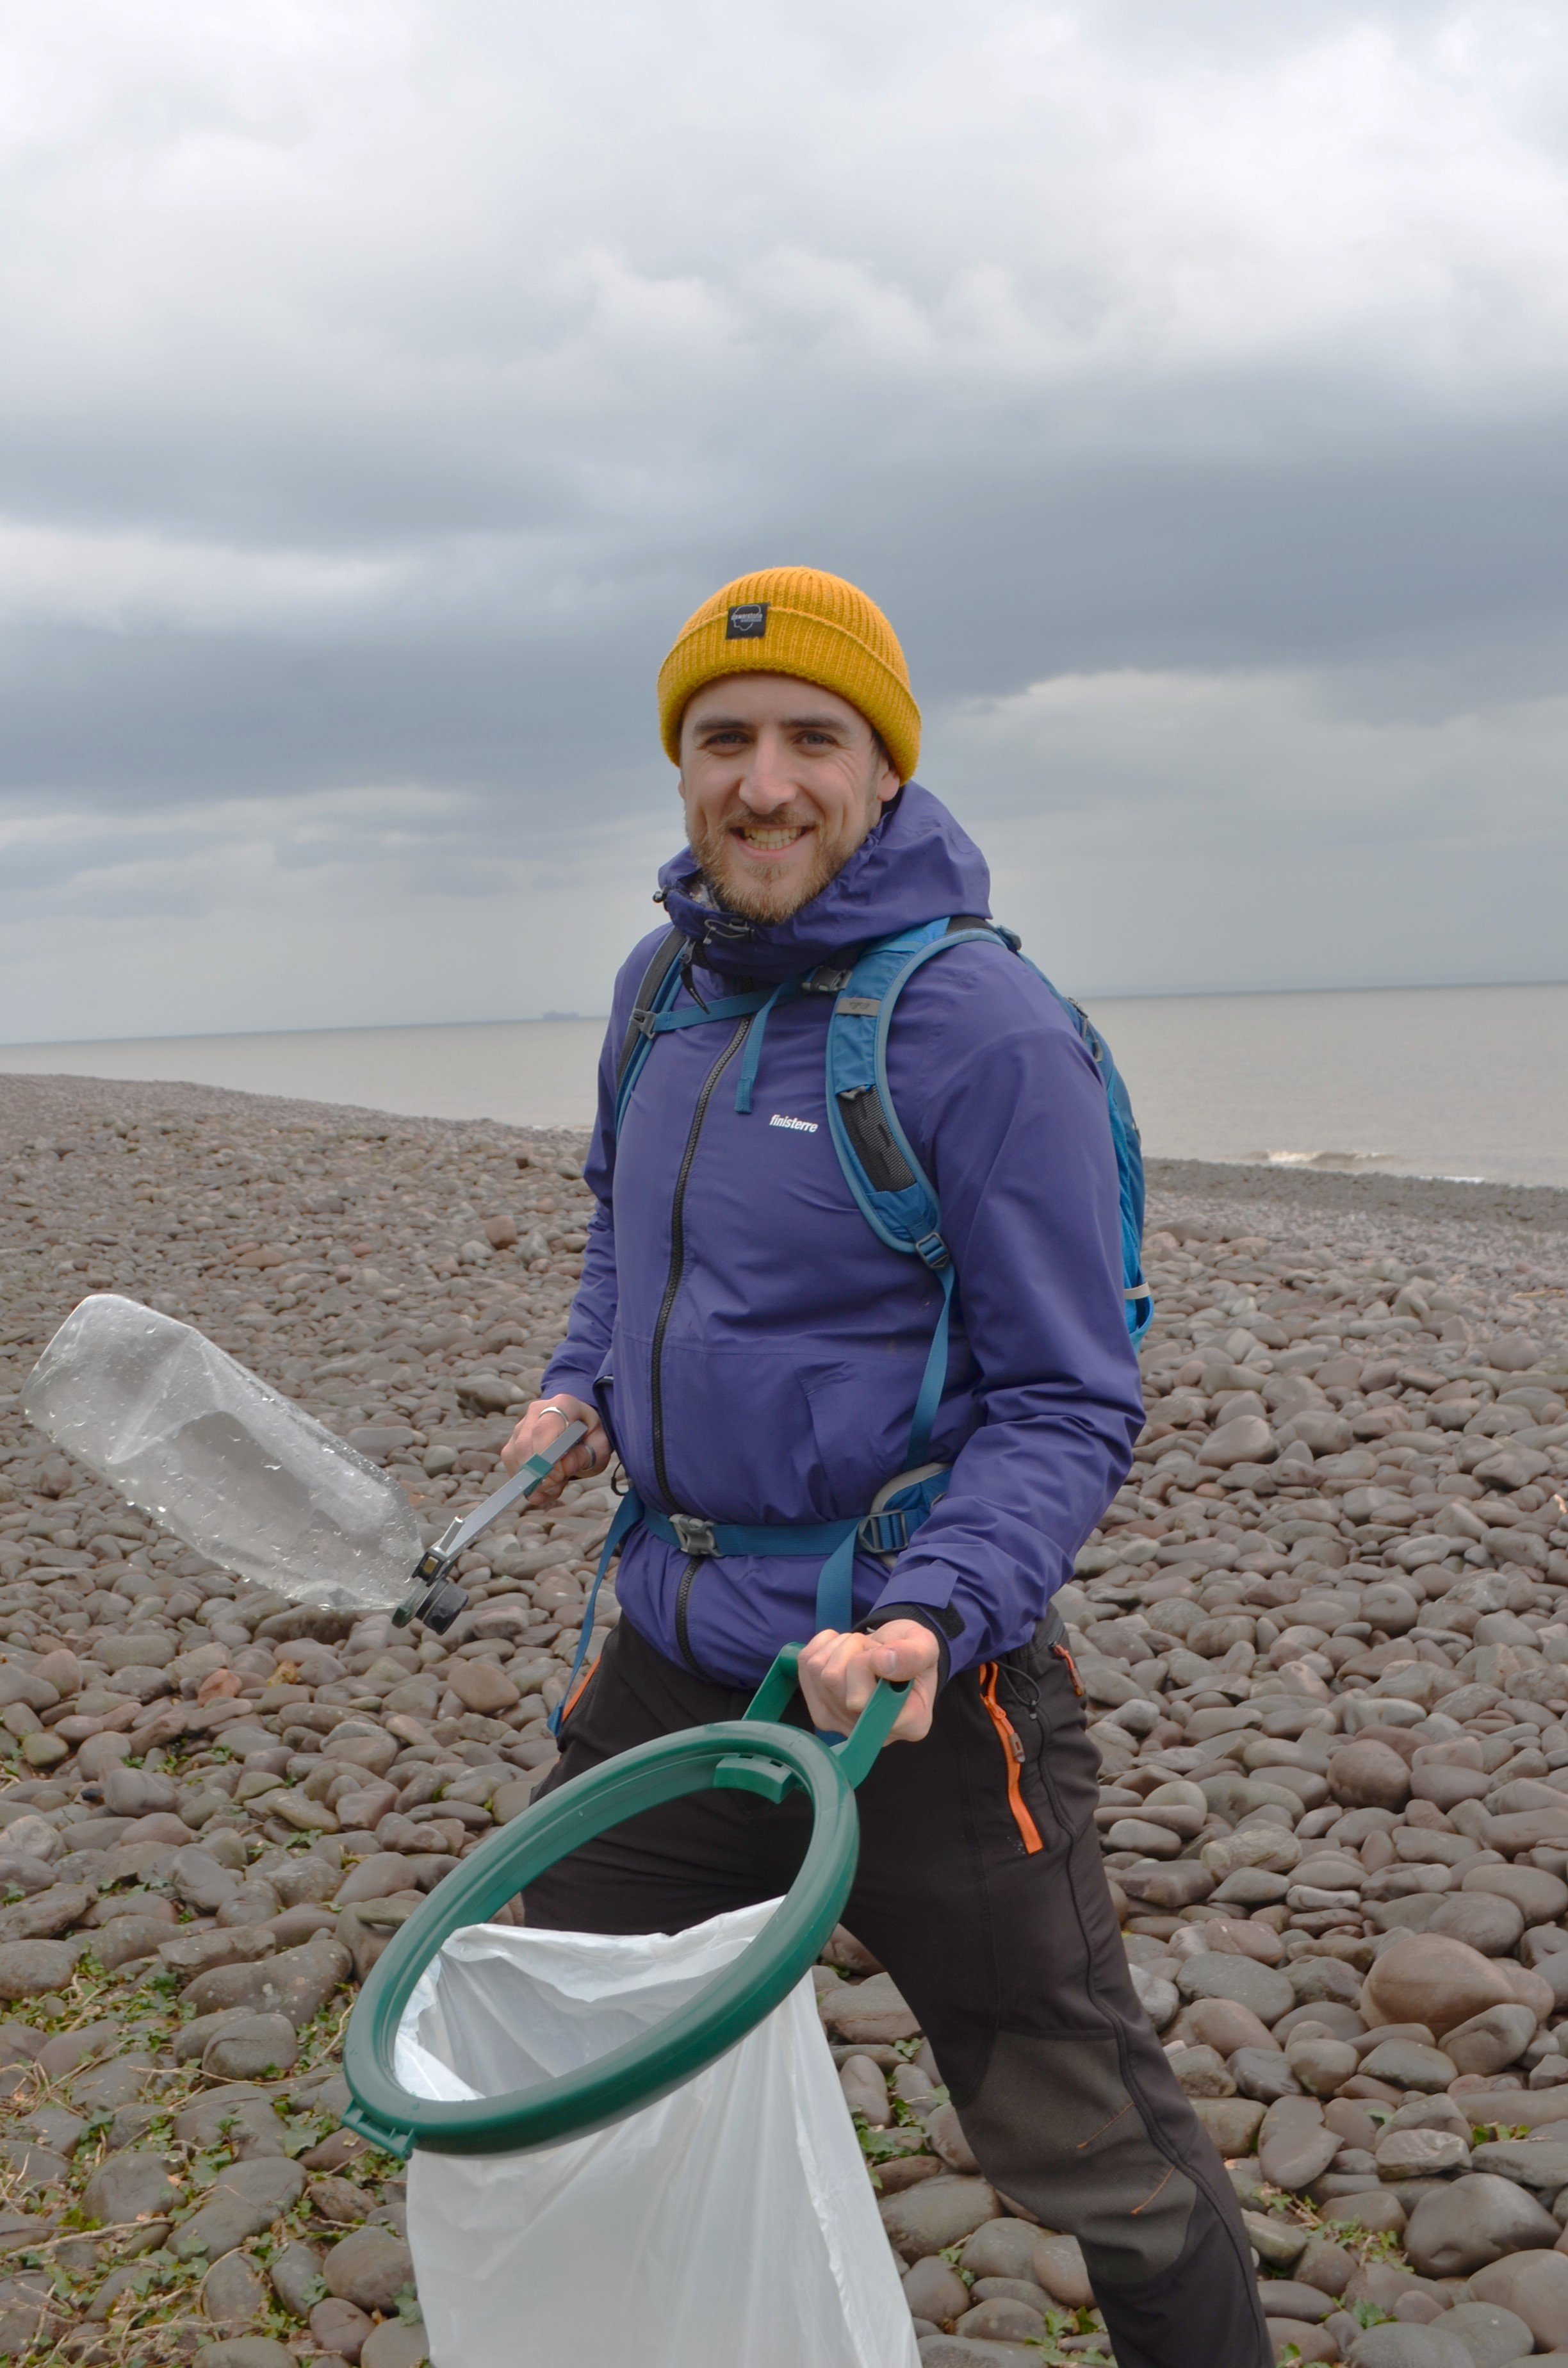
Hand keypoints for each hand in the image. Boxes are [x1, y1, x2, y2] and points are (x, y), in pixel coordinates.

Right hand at [499, 1393, 609, 1504]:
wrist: (581, 1432)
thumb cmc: (590, 1437)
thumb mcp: (599, 1447)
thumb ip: (585, 1455)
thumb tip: (562, 1466)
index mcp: (563, 1405)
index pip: (544, 1429)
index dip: (546, 1457)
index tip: (559, 1476)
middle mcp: (538, 1410)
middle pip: (524, 1444)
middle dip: (538, 1473)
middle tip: (557, 1486)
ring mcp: (522, 1425)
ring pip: (515, 1456)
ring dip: (532, 1479)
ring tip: (555, 1486)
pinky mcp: (513, 1441)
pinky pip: (510, 1463)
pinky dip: (525, 1482)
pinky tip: (544, 1488)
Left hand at [798, 1619, 939, 1745]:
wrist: (892, 1654)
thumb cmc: (910, 1654)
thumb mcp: (926, 1645)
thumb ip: (914, 1654)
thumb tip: (882, 1662)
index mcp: (910, 1724)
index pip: (868, 1702)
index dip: (868, 1668)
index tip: (883, 1655)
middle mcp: (872, 1733)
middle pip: (835, 1680)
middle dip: (855, 1649)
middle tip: (875, 1650)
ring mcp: (841, 1723)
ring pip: (820, 1670)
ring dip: (842, 1646)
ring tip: (863, 1651)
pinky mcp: (818, 1707)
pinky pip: (806, 1663)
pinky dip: (824, 1645)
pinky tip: (844, 1651)